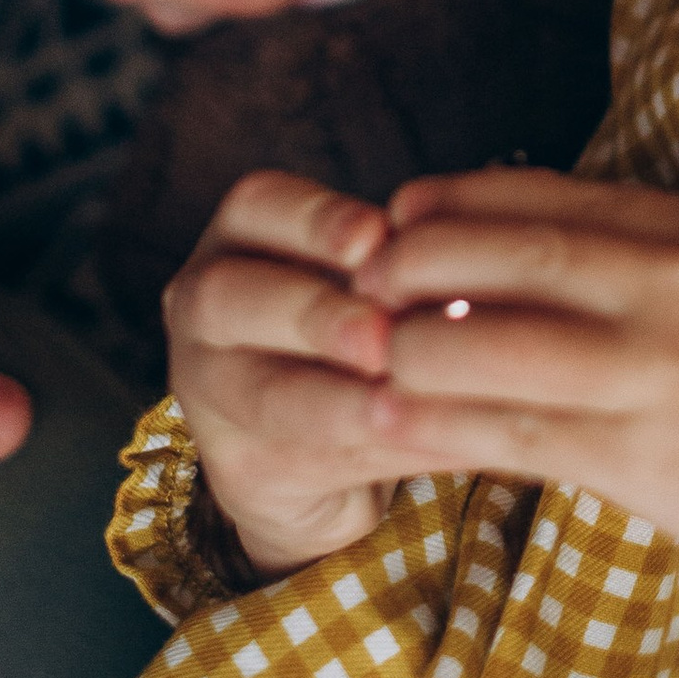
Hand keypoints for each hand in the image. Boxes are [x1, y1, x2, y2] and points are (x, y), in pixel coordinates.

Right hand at [163, 168, 403, 578]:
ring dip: (342, 401)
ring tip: (404, 404)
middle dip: (313, 313)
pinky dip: (379, 453)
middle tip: (381, 334)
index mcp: (241, 239)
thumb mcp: (370, 283)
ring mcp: (210, 394)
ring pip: (265, 395)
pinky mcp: (241, 470)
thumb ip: (399, 270)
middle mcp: (205, 309)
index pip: (258, 206)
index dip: (316, 220)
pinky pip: (306, 460)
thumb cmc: (355, 330)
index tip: (377, 236)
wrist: (321, 442)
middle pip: (230, 299)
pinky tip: (435, 444)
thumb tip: (474, 268)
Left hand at [357, 171, 678, 622]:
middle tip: (359, 279)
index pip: (555, 197)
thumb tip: (530, 253)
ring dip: (408, 351)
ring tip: (363, 359)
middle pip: (508, 256)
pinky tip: (393, 427)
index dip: (461, 202)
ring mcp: (662, 372)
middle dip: (413, 264)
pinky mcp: (646, 457)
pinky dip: (438, 429)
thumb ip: (658, 264)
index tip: (402, 212)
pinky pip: (512, 435)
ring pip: (490, 346)